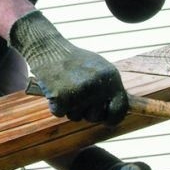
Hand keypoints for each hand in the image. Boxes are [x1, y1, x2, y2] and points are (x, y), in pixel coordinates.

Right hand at [9, 11, 127, 124]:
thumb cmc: (73, 60)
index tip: (106, 120)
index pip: (120, 108)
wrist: (49, 49)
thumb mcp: (98, 69)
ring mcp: (81, 92)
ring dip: (68, 108)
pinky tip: (53, 89)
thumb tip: (117, 109)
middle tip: (76, 95)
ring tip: (64, 88)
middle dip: (85, 112)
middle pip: (95, 117)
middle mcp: (99, 86)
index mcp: (111, 78)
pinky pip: (59, 113)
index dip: (113, 118)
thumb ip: (109, 88)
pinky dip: (54, 105)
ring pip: (75, 117)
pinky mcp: (62, 97)